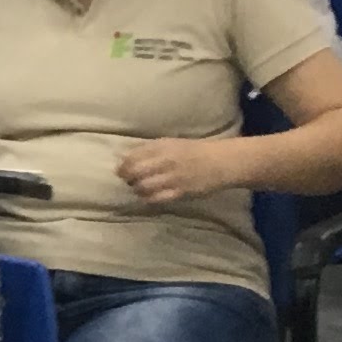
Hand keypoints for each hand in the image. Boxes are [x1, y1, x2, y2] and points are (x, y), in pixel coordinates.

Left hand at [115, 137, 237, 205]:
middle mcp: (165, 160)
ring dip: (137, 189)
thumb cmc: (193, 151)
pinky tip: (150, 196)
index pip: (132, 156)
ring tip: (139, 188)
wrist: (220, 162)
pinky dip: (149, 198)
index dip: (123, 166)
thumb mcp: (170, 144)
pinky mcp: (180, 192)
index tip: (121, 170)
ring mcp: (172, 177)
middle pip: (134, 172)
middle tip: (128, 181)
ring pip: (143, 186)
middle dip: (127, 178)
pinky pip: (156, 198)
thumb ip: (149, 150)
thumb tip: (124, 156)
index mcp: (162, 146)